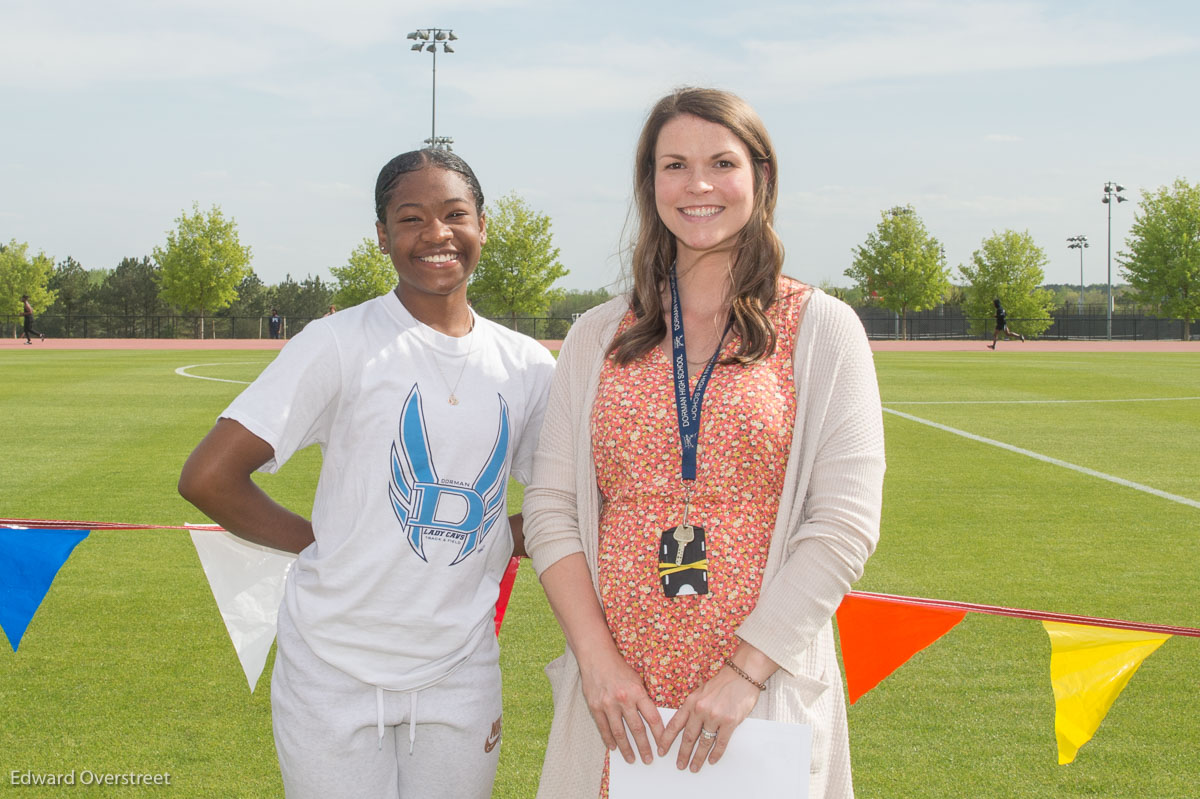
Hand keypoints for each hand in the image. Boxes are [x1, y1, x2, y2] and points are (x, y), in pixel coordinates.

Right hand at [578, 648, 663, 764]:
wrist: (596, 657)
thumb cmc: (619, 668)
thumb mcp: (637, 679)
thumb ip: (643, 698)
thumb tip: (652, 718)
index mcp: (637, 691)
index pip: (652, 717)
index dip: (659, 734)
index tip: (663, 746)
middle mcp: (624, 699)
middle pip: (637, 728)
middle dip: (644, 746)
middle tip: (648, 759)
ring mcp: (608, 704)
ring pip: (619, 732)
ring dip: (626, 748)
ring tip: (632, 758)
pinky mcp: (595, 706)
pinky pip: (603, 727)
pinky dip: (609, 739)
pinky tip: (613, 747)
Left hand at [661, 666, 760, 772]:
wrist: (742, 675)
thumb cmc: (722, 682)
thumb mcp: (700, 691)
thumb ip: (692, 707)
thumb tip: (685, 725)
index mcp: (691, 701)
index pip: (675, 724)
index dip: (667, 739)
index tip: (662, 750)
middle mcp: (701, 709)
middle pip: (689, 737)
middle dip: (683, 754)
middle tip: (680, 765)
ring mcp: (715, 716)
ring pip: (704, 742)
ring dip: (698, 757)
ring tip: (694, 767)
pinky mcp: (730, 721)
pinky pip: (721, 742)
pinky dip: (716, 753)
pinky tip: (712, 760)